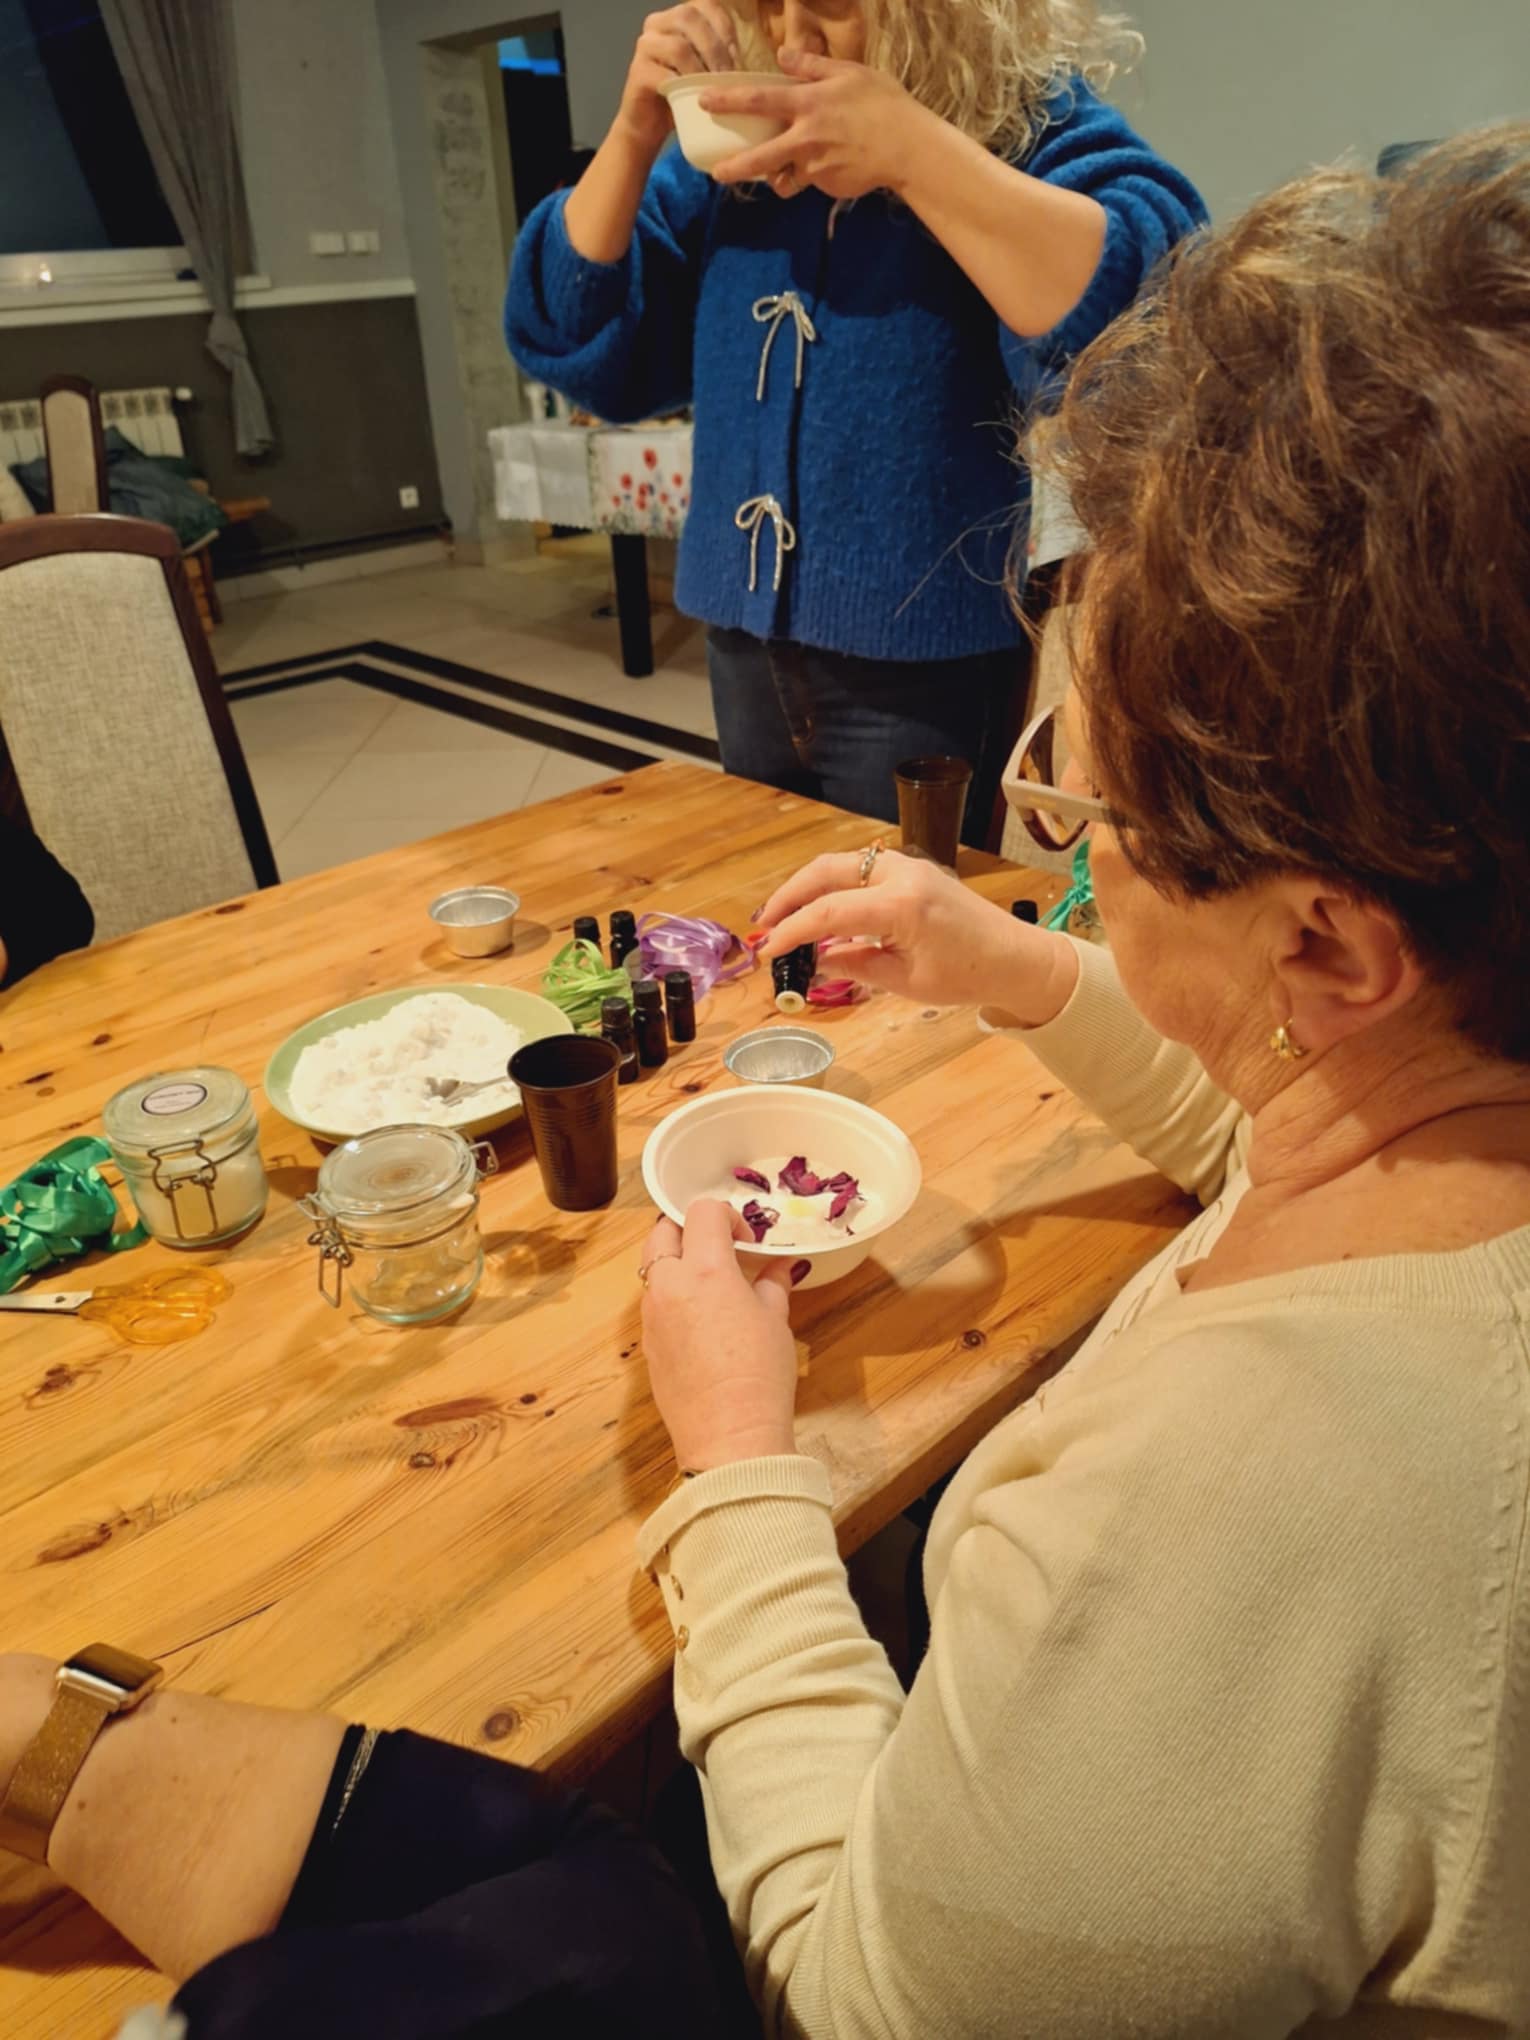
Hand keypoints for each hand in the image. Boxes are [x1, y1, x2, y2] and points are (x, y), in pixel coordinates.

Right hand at [617, 1, 740, 157]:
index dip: (726, 28)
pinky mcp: (638, 72)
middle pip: (690, 18)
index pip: (707, 4)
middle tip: (729, 78)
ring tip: (715, 90)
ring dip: (702, 70)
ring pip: (678, 46)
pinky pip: (665, 74)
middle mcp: (658, 23)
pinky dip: (685, 88)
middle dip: (716, 48)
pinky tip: (697, 101)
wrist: (650, 126)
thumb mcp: (707, 70)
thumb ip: (724, 55)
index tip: (739, 59)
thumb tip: (763, 58)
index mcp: (678, 16)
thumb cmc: (683, 97)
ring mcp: (646, 45)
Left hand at [640, 1201, 807, 1471]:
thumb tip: (781, 1266)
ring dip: (677, 1261)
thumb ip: (773, 1284)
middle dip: (689, 1229)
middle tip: (719, 1249)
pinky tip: (701, 1320)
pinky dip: (672, 1295)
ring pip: (652, 1267)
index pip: (702, 1213)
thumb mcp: (776, 1322)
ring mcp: (651, 1316)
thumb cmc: (760, 1374)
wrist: (729, 1436)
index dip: (728, 1217)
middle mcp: (669, 1285)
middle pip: (662, 1231)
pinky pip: (653, 1302)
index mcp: (704, 1271)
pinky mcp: (646, 1344)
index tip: (748, 1241)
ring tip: (711, 1285)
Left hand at [704, 49, 934, 200]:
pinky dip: (810, 178)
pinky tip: (828, 168)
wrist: (909, 147)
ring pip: (784, 178)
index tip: (704, 101)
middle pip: (760, 158)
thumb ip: (813, 66)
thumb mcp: (850, 72)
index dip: (728, 101)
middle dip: (735, 167)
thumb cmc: (883, 104)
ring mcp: (816, 168)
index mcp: (808, 104)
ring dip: (776, 178)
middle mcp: (806, 139)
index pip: (759, 100)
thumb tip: (783, 55)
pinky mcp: (827, 187)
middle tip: (717, 173)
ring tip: (777, 176)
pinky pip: (810, 184)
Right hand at [758, 848, 1079, 1022]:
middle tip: (764, 923)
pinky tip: (821, 911)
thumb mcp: (905, 982)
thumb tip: (813, 958)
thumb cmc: (967, 976)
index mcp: (902, 906)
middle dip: (789, 896)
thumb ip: (855, 965)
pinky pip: (862, 870)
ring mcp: (908, 866)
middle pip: (826, 872)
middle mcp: (902, 875)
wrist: (1016, 957)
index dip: (792, 930)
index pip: (829, 912)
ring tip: (783, 916)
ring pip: (841, 864)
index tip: (767, 950)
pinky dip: (833, 885)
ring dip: (808, 887)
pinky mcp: (913, 869)